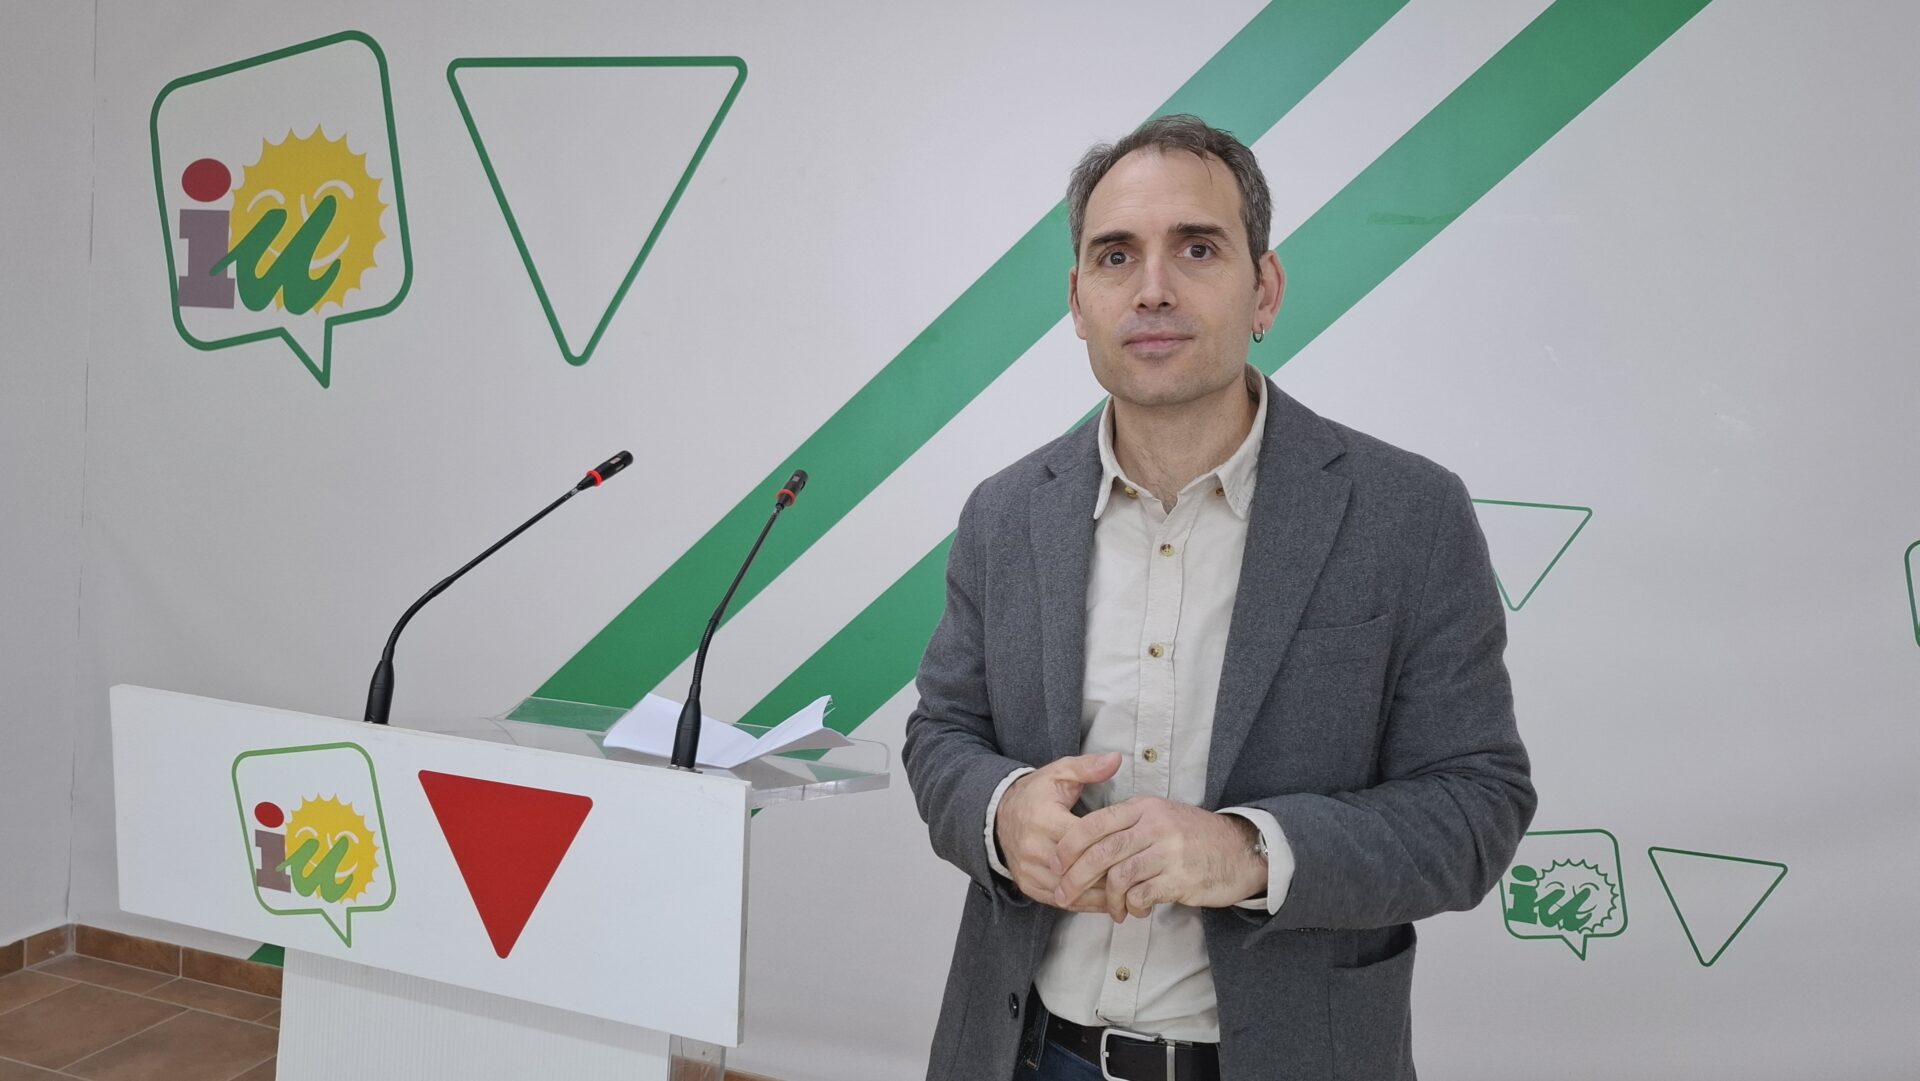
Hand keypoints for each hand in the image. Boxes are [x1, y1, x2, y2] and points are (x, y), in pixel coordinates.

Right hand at [995, 752, 1122, 911]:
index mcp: (1045, 819)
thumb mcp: (1059, 773)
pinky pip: (1061, 901)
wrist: (999, 815)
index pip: (1085, 839)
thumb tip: (1116, 759)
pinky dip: (1085, 903)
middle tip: (1139, 875)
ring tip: (1130, 892)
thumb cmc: (1035, 794)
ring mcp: (1029, 870)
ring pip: (1073, 891)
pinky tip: (1107, 900)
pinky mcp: (1028, 885)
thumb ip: (1088, 767)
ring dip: (1102, 895)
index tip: (1136, 848)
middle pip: (1081, 869)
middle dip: (1111, 875)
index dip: (1111, 845)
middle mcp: (1034, 848)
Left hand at [1051, 798, 1266, 921]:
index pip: (1095, 823)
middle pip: (1101, 852)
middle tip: (1064, 894)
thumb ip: (1129, 825)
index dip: (1069, 846)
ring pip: (1119, 876)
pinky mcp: (1180, 877)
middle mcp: (1154, 825)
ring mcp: (1168, 851)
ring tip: (1113, 909)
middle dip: (1075, 877)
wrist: (1240, 850)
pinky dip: (1133, 907)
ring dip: (1109, 899)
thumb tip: (1088, 846)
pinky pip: (1142, 895)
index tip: (1055, 864)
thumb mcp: (1161, 816)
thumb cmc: (1194, 837)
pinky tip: (1136, 911)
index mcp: (1144, 807)